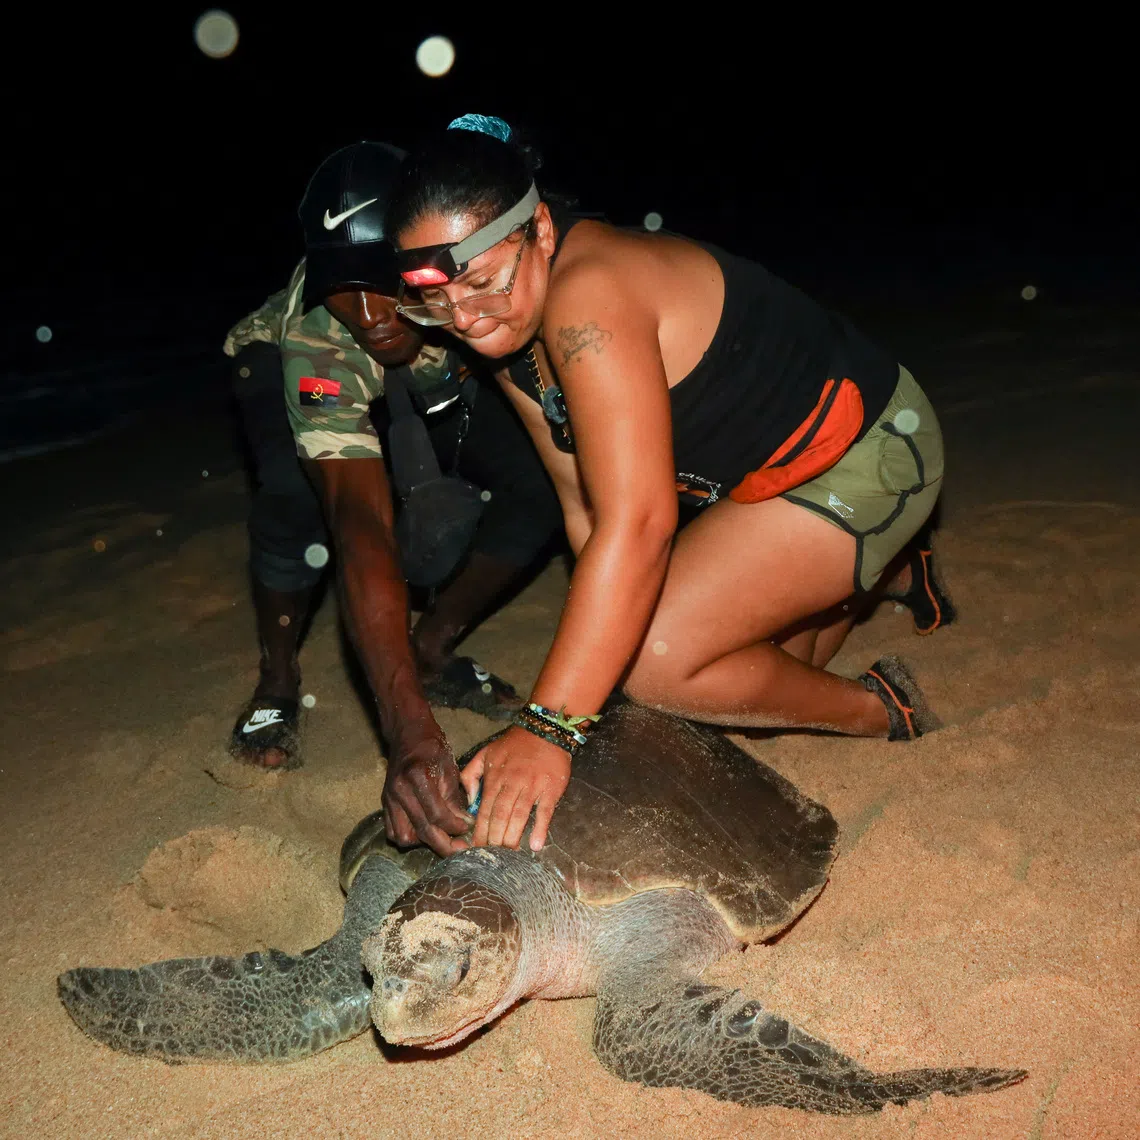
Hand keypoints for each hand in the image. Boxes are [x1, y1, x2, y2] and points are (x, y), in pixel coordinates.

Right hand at [383, 733, 471, 855]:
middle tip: (459, 850)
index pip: (437, 815)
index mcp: (418, 777)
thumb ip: (454, 799)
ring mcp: (389, 798)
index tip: (468, 829)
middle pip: (421, 831)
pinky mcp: (384, 803)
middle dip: (443, 845)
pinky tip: (424, 830)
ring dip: (423, 842)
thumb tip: (465, 825)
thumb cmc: (432, 748)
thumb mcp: (449, 769)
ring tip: (441, 836)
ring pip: (404, 837)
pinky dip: (409, 836)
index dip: (455, 827)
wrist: (408, 734)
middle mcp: (400, 790)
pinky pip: (393, 832)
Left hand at [460, 725, 570, 850]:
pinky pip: (545, 810)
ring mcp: (532, 786)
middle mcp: (512, 783)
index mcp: (495, 777)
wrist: (545, 729)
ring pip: (519, 815)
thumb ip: (470, 775)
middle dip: (494, 839)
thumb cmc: (514, 745)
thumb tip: (468, 802)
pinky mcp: (551, 788)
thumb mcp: (486, 753)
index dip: (479, 830)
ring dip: (513, 837)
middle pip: (500, 815)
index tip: (475, 848)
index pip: (484, 809)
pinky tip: (536, 845)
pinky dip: (541, 828)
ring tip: (508, 855)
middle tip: (491, 857)